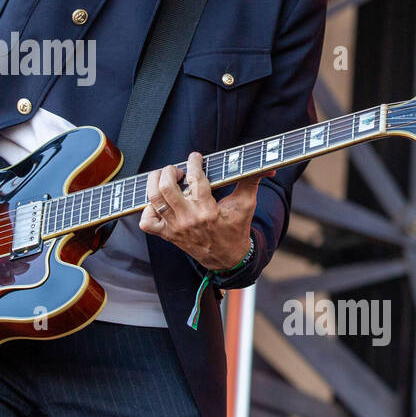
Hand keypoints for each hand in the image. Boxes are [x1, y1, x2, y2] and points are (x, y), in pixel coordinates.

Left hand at [138, 152, 272, 270]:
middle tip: (177, 170)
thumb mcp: (246, 204)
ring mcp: (175, 228)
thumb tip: (269, 166)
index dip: (193, 162)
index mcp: (207, 211)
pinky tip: (158, 203)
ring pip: (153, 200)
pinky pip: (146, 222)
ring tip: (164, 178)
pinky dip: (146, 210)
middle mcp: (188, 219)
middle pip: (165, 187)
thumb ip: (252, 181)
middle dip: (168, 171)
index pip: (194, 179)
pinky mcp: (167, 235)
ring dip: (154, 183)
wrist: (227, 259)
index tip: (195, 157)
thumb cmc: (236, 228)